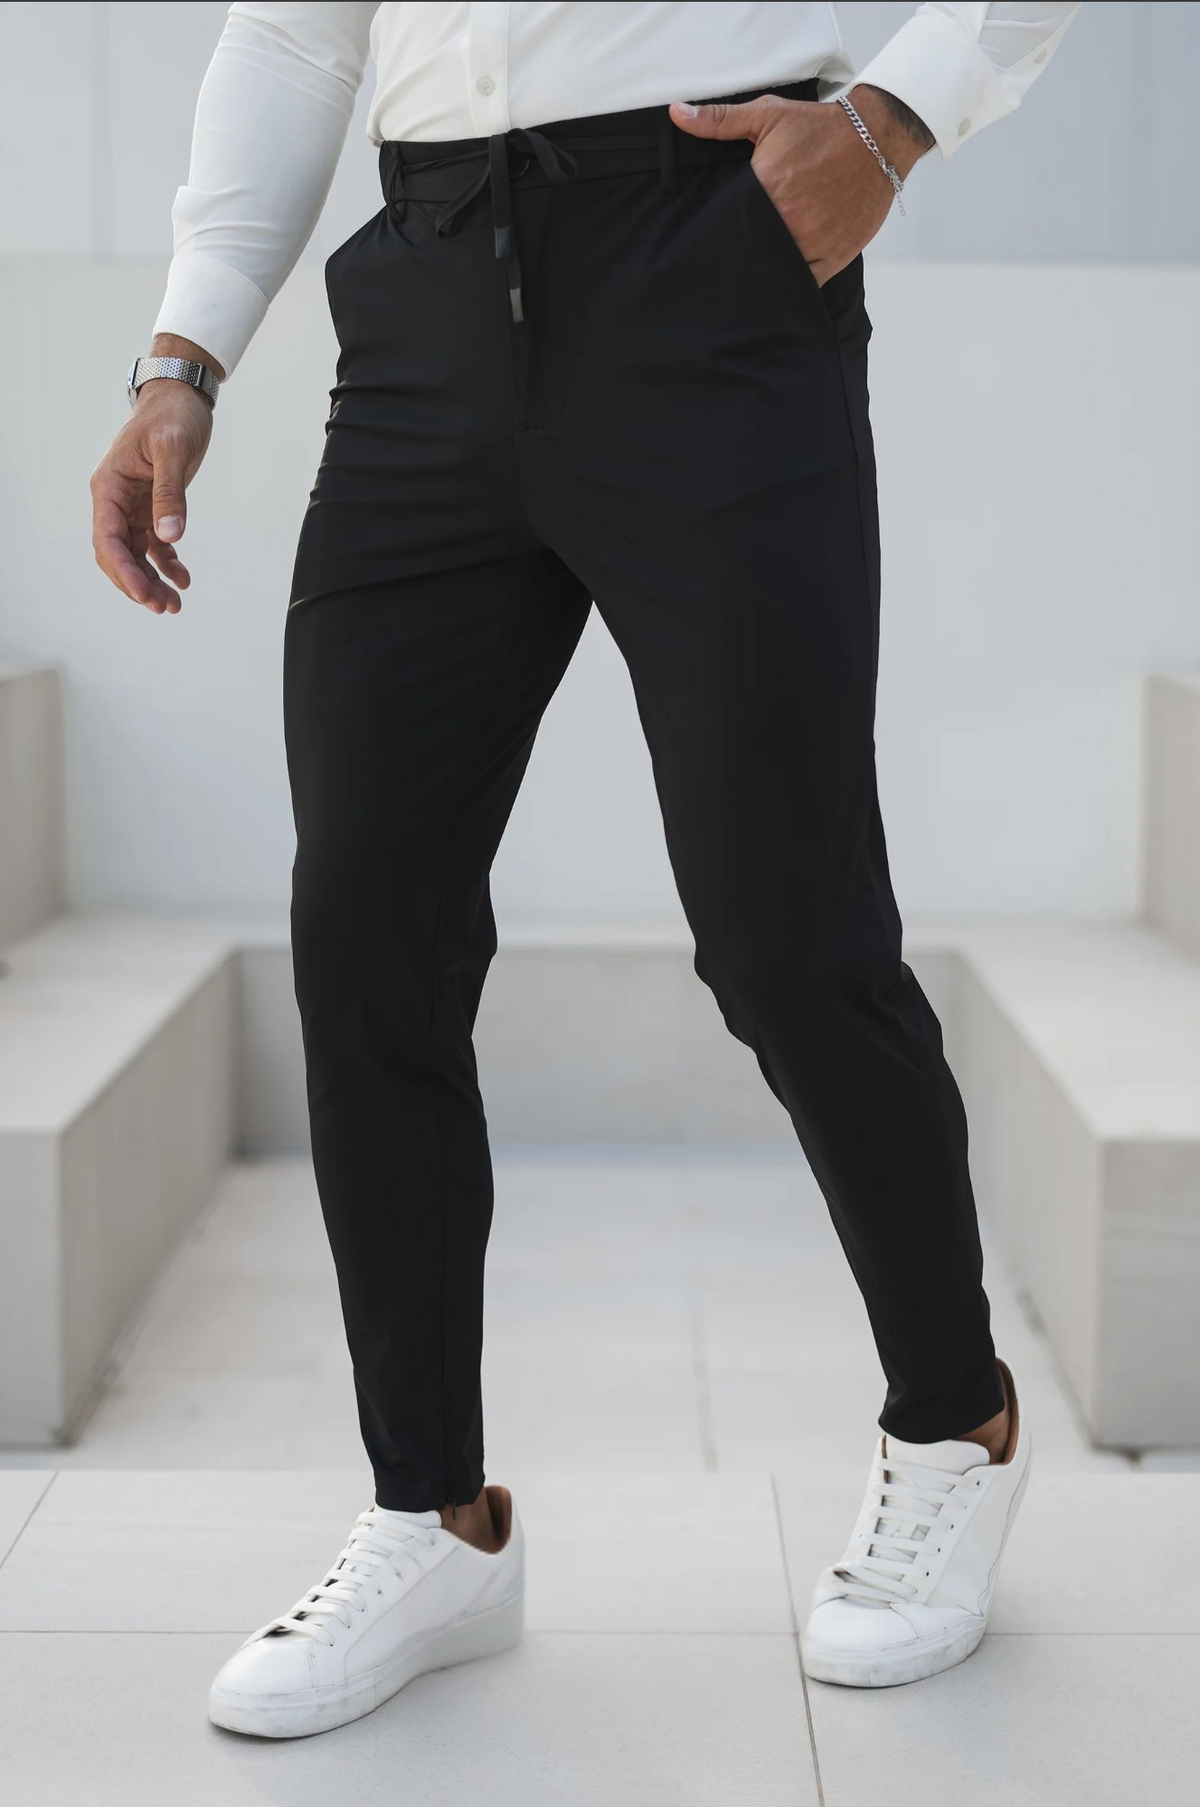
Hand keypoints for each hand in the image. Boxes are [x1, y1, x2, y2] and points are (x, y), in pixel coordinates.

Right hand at [90, 372, 213, 615]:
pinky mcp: (151, 507)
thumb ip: (171, 494)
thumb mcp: (172, 451)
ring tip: (173, 605)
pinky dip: (166, 564)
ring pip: (135, 554)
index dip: (124, 570)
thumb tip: (170, 536)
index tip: (143, 594)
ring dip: (151, 580)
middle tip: (163, 608)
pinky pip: (154, 544)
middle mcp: (115, 500)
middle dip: (136, 583)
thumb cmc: (172, 415)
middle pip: (117, 554)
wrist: (181, 397)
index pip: (108, 538)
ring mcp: (132, 506)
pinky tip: (183, 580)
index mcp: (109, 486)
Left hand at [670, 86, 928, 287]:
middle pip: (751, 251)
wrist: (877, 138)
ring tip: (753, 272)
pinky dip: (791, 284)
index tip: (713, 240)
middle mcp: (788, 220)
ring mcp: (811, 242)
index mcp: (766, 189)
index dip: (719, 235)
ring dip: (765, 272)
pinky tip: (780, 282)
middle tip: (731, 257)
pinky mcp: (831, 258)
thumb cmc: (821, 127)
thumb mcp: (768, 115)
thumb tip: (677, 114)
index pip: (729, 225)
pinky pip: (804, 283)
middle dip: (740, 255)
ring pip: (776, 271)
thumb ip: (719, 120)